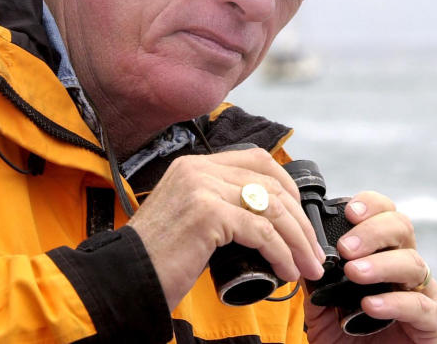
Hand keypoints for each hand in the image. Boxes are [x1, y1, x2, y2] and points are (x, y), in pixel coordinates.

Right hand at [127, 148, 325, 309]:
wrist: (124, 277)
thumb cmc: (156, 258)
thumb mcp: (187, 217)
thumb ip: (217, 205)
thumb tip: (264, 220)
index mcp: (193, 165)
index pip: (257, 160)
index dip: (287, 187)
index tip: (300, 218)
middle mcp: (198, 169)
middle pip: (271, 184)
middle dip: (300, 221)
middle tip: (313, 251)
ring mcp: (202, 187)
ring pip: (272, 208)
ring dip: (297, 241)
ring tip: (307, 266)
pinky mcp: (207, 213)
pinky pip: (261, 231)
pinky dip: (281, 253)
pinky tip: (286, 270)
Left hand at [304, 192, 436, 343]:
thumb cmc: (343, 330)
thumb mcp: (320, 301)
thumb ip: (315, 275)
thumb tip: (302, 249)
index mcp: (381, 251)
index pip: (385, 214)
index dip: (371, 206)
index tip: (349, 211)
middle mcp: (404, 266)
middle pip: (402, 228)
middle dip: (373, 232)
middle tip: (346, 248)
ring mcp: (422, 292)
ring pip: (414, 264)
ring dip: (381, 264)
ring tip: (354, 273)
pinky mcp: (433, 323)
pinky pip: (422, 307)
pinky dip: (396, 303)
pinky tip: (371, 304)